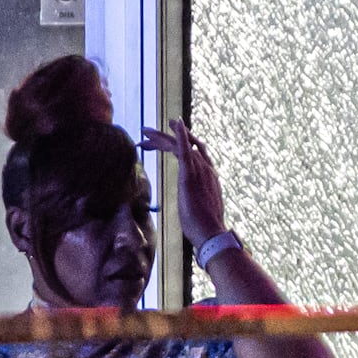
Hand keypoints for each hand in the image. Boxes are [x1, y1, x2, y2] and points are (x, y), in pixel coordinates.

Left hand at [140, 123, 229, 246]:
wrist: (212, 234)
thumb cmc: (204, 229)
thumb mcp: (199, 211)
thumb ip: (195, 203)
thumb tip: (191, 208)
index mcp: (209, 178)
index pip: (195, 155)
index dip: (182, 146)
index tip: (169, 142)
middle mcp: (207, 170)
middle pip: (187, 146)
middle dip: (167, 138)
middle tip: (150, 133)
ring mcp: (200, 170)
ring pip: (181, 145)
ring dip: (162, 138)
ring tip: (145, 132)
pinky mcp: (191, 174)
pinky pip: (185, 149)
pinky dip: (180, 134)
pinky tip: (174, 122)